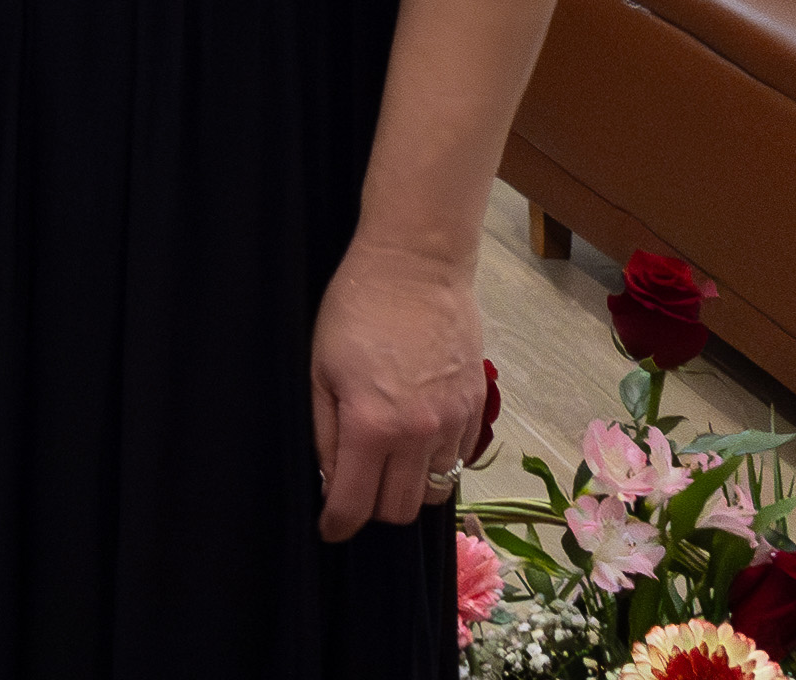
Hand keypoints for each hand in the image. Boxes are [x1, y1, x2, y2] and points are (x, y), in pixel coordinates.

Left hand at [311, 238, 488, 540]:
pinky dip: (435, 464)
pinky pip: (459, 461)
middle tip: (353, 490)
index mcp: (372, 426)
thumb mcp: (318, 370)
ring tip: (384, 467)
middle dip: (371, 510)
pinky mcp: (477, 409)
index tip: (328, 528)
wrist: (416, 267)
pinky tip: (414, 441)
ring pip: (434, 492)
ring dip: (407, 490)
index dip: (337, 525)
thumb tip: (327, 479)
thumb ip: (323, 433)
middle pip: (400, 510)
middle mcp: (419, 434)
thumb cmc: (355, 309)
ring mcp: (454, 423)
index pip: (356, 504)